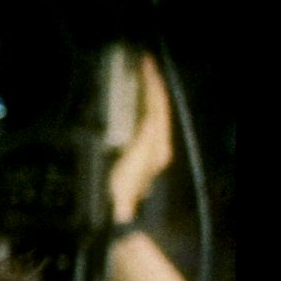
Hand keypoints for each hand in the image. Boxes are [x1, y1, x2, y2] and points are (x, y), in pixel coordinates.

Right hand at [109, 52, 174, 225]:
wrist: (122, 217)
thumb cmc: (124, 190)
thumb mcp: (132, 163)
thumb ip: (144, 137)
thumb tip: (150, 116)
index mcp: (157, 141)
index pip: (157, 104)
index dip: (152, 82)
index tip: (145, 62)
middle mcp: (158, 143)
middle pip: (157, 106)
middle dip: (151, 84)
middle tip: (142, 63)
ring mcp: (150, 149)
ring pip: (151, 113)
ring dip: (146, 94)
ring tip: (137, 77)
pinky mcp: (141, 154)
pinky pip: (144, 122)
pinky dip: (140, 108)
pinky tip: (133, 103)